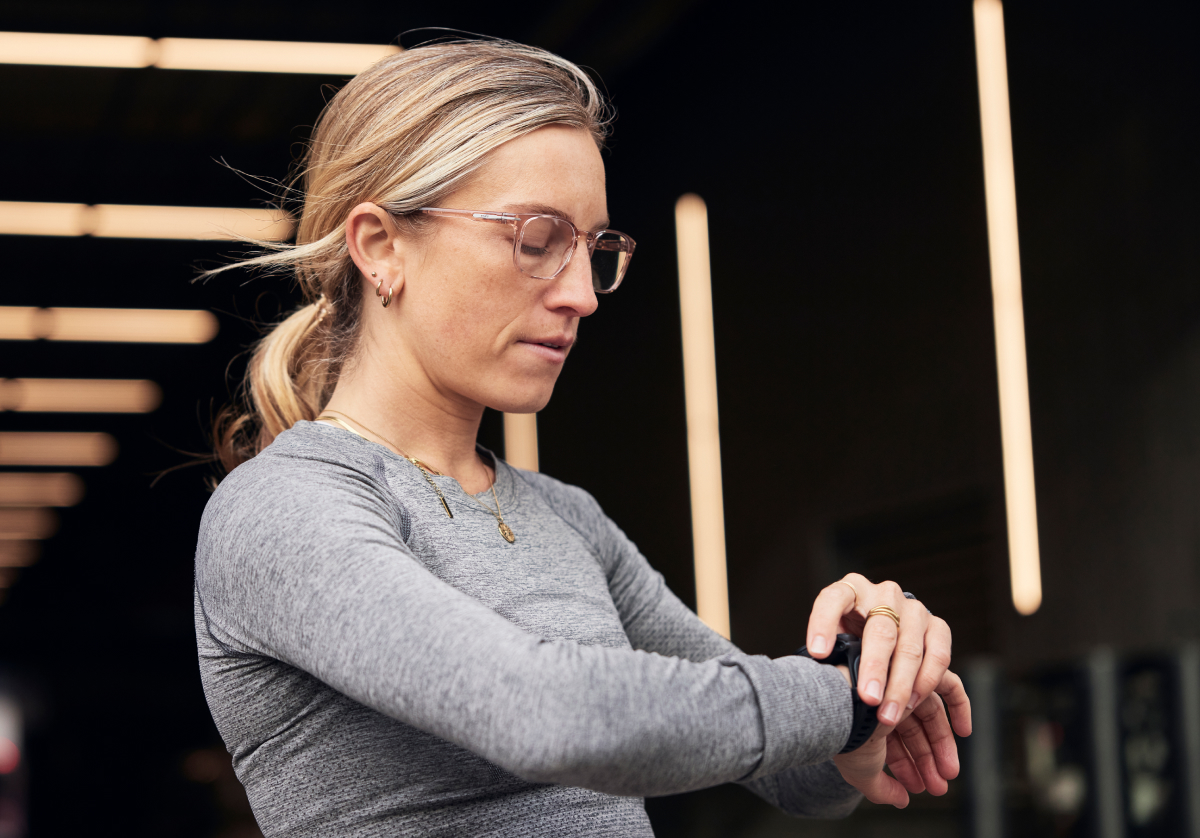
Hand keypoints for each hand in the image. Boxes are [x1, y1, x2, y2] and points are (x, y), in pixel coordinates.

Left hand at [805, 574, 965, 727]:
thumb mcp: (834, 641)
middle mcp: (883, 595)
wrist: (881, 633)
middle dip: (874, 668)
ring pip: (910, 646)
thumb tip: (820, 683)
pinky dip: (927, 680)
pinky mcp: (936, 626)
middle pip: (879, 630)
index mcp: (849, 590)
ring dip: (901, 684)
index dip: (824, 624)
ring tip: (889, 714)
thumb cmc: (850, 640)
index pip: (833, 599)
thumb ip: (831, 654)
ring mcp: (913, 609)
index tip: (818, 653)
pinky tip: (913, 702)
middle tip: (867, 699)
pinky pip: (938, 653)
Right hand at [830, 668, 971, 806]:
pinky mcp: (920, 669)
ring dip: (943, 746)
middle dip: (927, 761)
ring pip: (931, 714)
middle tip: (939, 785)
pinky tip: (964, 731)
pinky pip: (947, 684)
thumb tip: (900, 800)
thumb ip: (882, 788)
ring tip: (949, 773)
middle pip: (914, 731)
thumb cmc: (850, 737)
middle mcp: (884, 700)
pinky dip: (959, 706)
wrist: (848, 707)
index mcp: (868, 719)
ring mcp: (901, 684)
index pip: (893, 744)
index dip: (906, 768)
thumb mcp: (863, 772)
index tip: (916, 788)